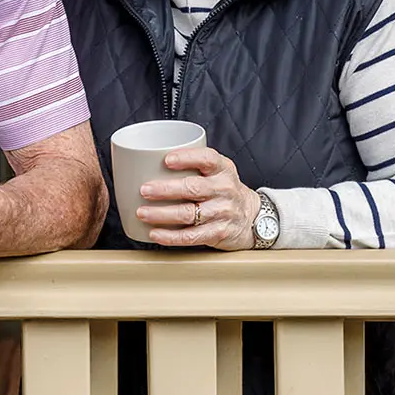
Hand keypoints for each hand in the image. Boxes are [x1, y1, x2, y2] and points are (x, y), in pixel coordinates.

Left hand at [137, 146, 259, 250]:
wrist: (252, 217)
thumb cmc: (223, 190)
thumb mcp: (217, 171)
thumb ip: (193, 165)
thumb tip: (147, 162)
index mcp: (223, 169)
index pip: (207, 159)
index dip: (187, 158)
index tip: (166, 160)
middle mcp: (224, 190)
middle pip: (193, 189)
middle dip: (165, 190)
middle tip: (144, 190)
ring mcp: (222, 212)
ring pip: (188, 214)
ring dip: (162, 214)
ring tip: (142, 212)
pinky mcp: (217, 233)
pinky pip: (191, 236)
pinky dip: (170, 236)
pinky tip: (155, 233)